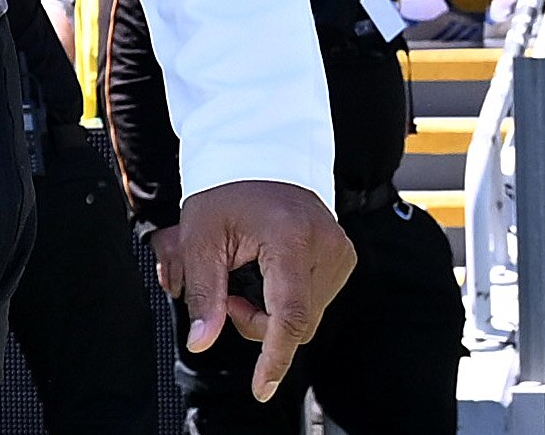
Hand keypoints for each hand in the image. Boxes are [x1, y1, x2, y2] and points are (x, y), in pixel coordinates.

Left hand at [156, 181, 354, 399]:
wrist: (260, 155)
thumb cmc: (227, 191)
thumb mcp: (201, 238)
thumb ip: (203, 294)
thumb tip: (201, 342)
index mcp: (291, 239)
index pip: (290, 314)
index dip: (275, 357)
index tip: (262, 388)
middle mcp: (327, 247)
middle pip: (296, 322)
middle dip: (257, 323)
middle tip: (226, 295)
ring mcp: (341, 253)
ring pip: (306, 316)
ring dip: (271, 313)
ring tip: (244, 277)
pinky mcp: (343, 257)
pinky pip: (314, 300)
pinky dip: (286, 301)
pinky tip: (267, 276)